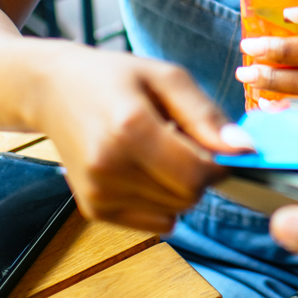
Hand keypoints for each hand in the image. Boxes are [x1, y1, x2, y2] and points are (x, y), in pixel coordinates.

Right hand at [32, 45, 252, 232]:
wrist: (54, 89)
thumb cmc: (117, 77)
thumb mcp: (167, 77)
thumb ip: (206, 115)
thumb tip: (244, 149)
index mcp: (130, 128)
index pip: (197, 174)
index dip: (220, 164)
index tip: (218, 143)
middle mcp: (109, 166)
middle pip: (188, 196)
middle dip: (201, 173)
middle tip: (184, 140)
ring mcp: (98, 192)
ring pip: (174, 211)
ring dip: (179, 185)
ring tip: (158, 149)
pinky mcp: (93, 209)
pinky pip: (154, 221)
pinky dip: (162, 200)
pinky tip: (145, 168)